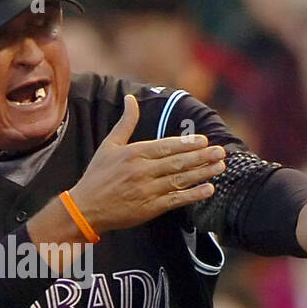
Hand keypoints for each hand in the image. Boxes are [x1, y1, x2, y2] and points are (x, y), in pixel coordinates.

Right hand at [66, 94, 226, 233]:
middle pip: (178, 162)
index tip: (204, 140)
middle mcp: (143, 171)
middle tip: (220, 152)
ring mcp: (147, 191)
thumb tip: (130, 98)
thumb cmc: (97, 176)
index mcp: (134, 154)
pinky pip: (176, 200)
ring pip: (180, 180)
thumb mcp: (109, 145)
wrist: (86, 208)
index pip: (166, 146)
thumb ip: (125, 122)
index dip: (187, 144)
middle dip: (202, 157)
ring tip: (220, 167)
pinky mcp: (150, 208)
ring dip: (202, 173)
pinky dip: (193, 195)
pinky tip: (208, 190)